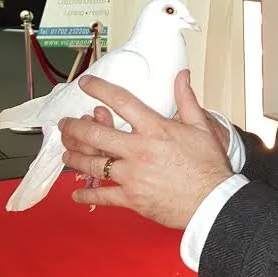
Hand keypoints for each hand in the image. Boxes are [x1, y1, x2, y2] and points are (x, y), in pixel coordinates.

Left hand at [59, 70, 232, 228]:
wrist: (212, 201)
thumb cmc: (208, 164)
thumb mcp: (201, 126)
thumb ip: (186, 99)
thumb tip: (181, 75)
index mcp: (155, 129)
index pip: (121, 102)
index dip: (100, 90)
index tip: (86, 84)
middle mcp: (138, 150)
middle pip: (96, 135)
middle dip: (75, 128)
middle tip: (65, 124)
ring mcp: (131, 176)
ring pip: (92, 165)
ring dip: (75, 157)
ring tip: (66, 152)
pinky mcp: (131, 198)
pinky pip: (101, 195)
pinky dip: (85, 195)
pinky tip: (76, 193)